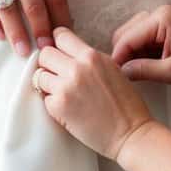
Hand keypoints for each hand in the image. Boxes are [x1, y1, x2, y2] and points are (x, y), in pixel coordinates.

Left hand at [34, 27, 154, 159]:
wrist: (130, 133)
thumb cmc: (126, 105)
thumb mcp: (112, 69)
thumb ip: (89, 59)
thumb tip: (68, 54)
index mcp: (92, 56)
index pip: (60, 36)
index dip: (57, 44)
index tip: (58, 52)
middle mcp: (76, 68)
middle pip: (45, 54)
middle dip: (49, 63)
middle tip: (58, 75)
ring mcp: (65, 87)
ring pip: (39, 76)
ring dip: (48, 84)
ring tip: (64, 93)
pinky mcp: (58, 107)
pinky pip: (44, 98)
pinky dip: (52, 103)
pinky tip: (68, 109)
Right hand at [110, 5, 170, 91]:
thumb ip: (143, 71)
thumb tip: (120, 72)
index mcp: (162, 19)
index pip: (126, 38)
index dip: (117, 59)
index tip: (114, 77)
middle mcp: (160, 14)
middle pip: (124, 34)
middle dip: (122, 56)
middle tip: (125, 78)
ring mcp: (162, 21)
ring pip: (131, 38)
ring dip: (130, 56)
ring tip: (137, 75)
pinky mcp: (165, 30)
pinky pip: (142, 41)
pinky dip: (139, 55)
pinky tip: (144, 69)